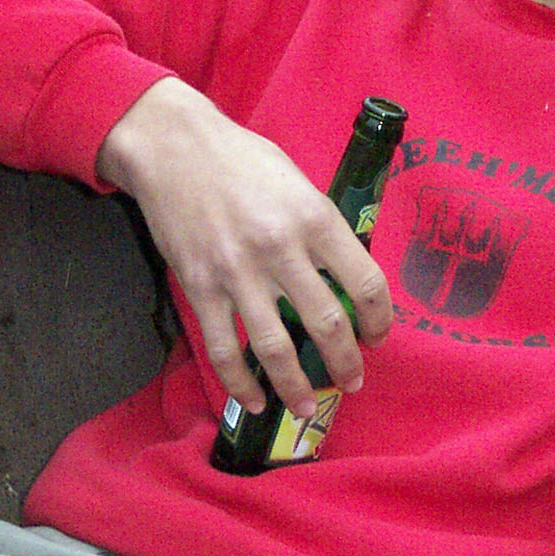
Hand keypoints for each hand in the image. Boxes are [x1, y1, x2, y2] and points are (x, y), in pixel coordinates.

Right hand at [97, 78, 392, 416]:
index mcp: (314, 218)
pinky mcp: (200, 287)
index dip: (380, 319)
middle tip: (352, 381)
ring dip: (296, 386)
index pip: (365, 282)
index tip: (378, 337)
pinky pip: (224, 349)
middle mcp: (280, 248)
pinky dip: (240, 383)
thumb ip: (321, 229)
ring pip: (276, 348)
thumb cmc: (242, 160)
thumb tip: (343, 276)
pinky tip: (254, 401)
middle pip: (327, 323)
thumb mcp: (298, 183)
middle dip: (345, 363)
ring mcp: (237, 272)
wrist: (174, 149)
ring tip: (307, 406)